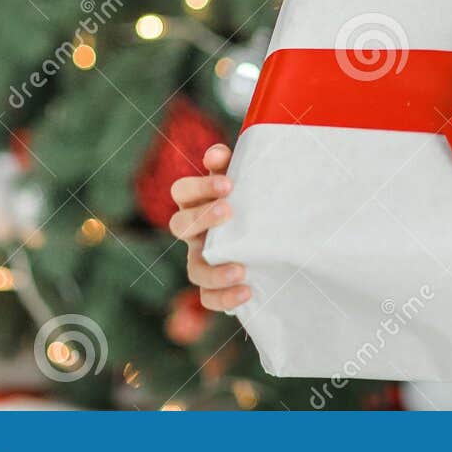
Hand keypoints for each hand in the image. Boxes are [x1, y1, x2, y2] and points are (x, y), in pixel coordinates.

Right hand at [169, 144, 249, 311]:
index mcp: (198, 203)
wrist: (272, 235)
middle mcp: (195, 233)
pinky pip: (208, 297)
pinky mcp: (215, 285)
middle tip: (229, 210)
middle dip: (202, 217)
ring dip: (213, 271)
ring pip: (193, 270)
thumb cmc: (252, 200)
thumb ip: (233, 165)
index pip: (182, 192)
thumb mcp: (245, 181)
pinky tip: (247, 291)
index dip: (199, 186)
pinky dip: (223, 297)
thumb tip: (218, 154)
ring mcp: (202, 259)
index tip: (228, 183)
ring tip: (240, 269)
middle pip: (179, 226)